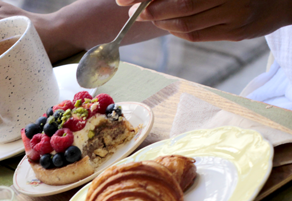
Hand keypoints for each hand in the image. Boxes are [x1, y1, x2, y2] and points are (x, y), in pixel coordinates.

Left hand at [117, 0, 291, 41]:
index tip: (125, 1)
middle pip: (181, 4)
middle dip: (151, 11)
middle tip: (132, 13)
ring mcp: (235, 14)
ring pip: (186, 24)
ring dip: (161, 22)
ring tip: (149, 17)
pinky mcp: (235, 32)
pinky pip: (197, 35)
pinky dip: (177, 31)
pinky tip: (169, 25)